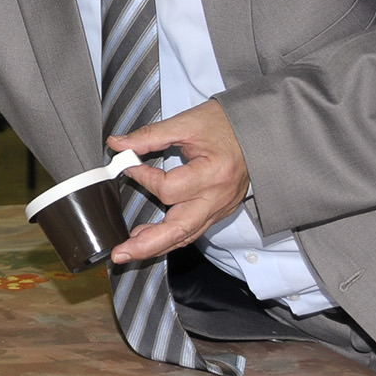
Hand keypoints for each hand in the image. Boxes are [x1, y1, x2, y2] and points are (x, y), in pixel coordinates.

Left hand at [106, 100, 250, 262]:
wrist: (256, 131)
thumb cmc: (225, 124)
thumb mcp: (186, 123)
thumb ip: (149, 136)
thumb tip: (118, 144)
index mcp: (213, 173)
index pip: (168, 188)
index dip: (143, 178)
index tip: (128, 166)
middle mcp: (218, 197)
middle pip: (178, 230)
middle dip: (147, 245)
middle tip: (120, 252)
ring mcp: (220, 208)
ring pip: (185, 237)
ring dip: (156, 246)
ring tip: (130, 249)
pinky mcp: (219, 211)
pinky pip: (193, 231)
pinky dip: (171, 237)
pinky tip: (151, 237)